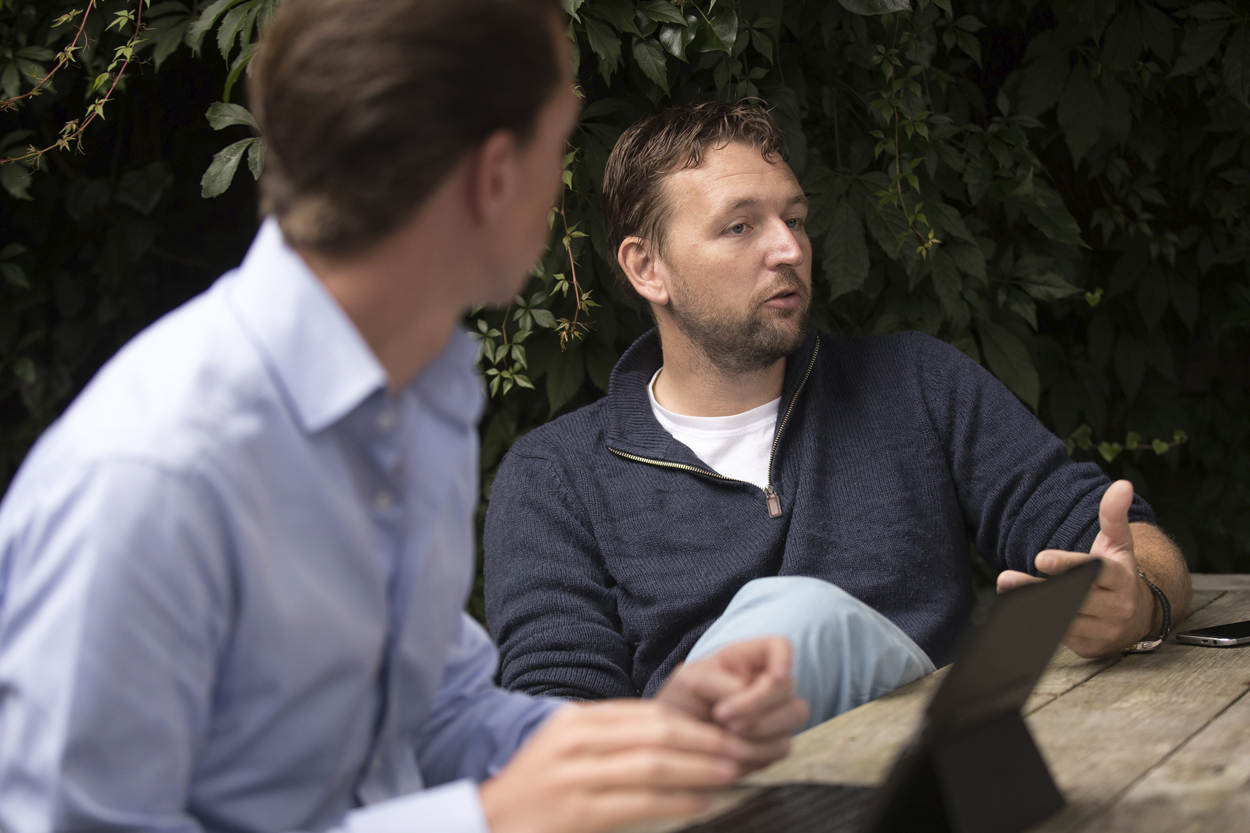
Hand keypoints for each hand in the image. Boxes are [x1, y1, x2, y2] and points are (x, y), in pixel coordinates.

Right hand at [479, 699, 750, 832]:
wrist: (489, 824)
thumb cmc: (538, 790)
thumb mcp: (568, 749)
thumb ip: (612, 738)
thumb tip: (675, 736)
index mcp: (577, 720)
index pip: (647, 712)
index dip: (694, 720)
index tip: (728, 730)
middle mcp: (575, 741)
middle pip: (656, 732)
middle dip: (706, 740)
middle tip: (742, 748)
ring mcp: (574, 777)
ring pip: (652, 765)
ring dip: (700, 768)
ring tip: (732, 771)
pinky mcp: (577, 813)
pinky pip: (640, 803)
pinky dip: (677, 801)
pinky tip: (701, 802)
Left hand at [656, 636, 808, 770]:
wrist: (674, 742)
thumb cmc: (681, 701)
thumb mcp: (691, 683)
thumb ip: (720, 683)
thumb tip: (745, 695)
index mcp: (747, 659)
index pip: (779, 646)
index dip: (783, 659)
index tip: (775, 677)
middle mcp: (767, 684)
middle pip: (788, 685)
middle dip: (758, 702)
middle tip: (722, 716)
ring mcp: (776, 713)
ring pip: (794, 714)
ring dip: (760, 727)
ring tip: (726, 733)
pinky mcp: (775, 743)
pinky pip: (783, 746)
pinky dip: (759, 750)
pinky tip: (733, 752)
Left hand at [996, 479, 1152, 655]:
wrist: (1140, 616)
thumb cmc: (1119, 573)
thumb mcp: (1119, 543)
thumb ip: (1113, 516)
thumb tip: (1122, 484)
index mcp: (1121, 577)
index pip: (1094, 572)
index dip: (1068, 566)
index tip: (1040, 559)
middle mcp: (1116, 606)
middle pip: (1072, 597)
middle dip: (1036, 588)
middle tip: (1004, 578)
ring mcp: (1104, 630)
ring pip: (1062, 620)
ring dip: (1031, 607)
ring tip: (1006, 594)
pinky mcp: (1090, 648)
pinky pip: (1058, 637)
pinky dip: (1036, 625)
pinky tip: (1015, 614)